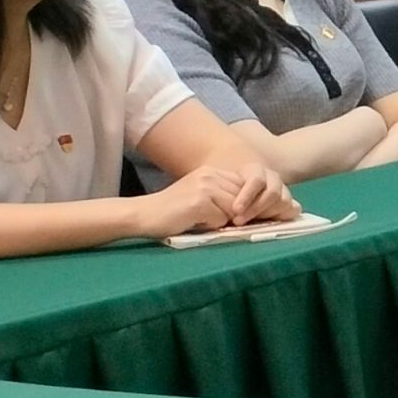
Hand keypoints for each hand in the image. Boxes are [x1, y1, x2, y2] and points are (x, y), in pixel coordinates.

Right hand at [146, 156, 290, 237]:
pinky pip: (221, 219)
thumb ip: (224, 198)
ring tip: (201, 220)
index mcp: (212, 172)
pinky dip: (210, 226)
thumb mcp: (202, 198)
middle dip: (238, 214)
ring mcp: (205, 187)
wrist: (141, 215)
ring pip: (235, 210)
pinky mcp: (199, 201)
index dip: (248, 203)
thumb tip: (256, 210)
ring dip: (221, 221)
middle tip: (219, 222)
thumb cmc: (173, 212)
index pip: (245, 186)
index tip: (242, 216)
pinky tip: (193, 223)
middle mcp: (210, 175)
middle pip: (243, 198)